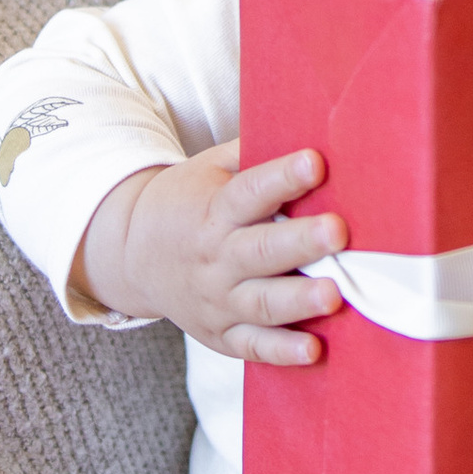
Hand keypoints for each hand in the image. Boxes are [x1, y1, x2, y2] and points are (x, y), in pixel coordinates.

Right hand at [77, 140, 346, 362]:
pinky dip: (281, 352)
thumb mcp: (209, 169)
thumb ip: (252, 154)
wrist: (133, 255)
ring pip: (260, 303)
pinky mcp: (221, 334)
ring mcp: (218, 300)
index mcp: (214, 210)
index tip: (315, 162)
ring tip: (334, 295)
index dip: (282, 177)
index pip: (249, 192)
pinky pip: (252, 346)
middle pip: (261, 250)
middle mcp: (216, 257)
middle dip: (301, 242)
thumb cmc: (190, 202)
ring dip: (298, 301)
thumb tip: (309, 122)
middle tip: (339, 232)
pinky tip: (313, 350)